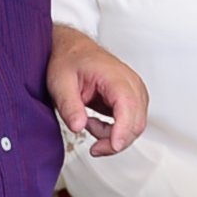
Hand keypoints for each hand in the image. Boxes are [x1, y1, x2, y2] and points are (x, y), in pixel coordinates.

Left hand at [49, 26, 148, 156]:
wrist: (72, 49)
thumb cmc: (68, 61)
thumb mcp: (60, 83)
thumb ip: (69, 106)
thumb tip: (78, 126)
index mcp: (114, 76)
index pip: (127, 105)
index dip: (123, 130)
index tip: (112, 146)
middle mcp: (130, 83)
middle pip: (136, 121)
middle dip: (116, 141)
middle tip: (94, 146)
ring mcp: (134, 91)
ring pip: (136, 125)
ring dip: (114, 135)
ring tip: (89, 124)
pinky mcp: (132, 99)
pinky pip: (132, 122)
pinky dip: (116, 131)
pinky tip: (97, 123)